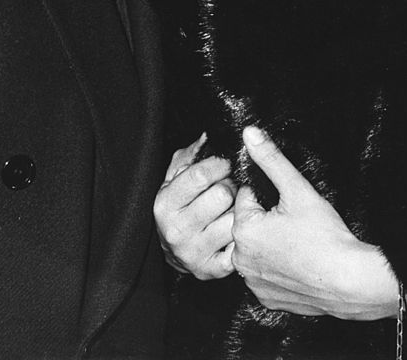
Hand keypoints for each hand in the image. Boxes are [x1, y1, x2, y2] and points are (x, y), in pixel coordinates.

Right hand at [154, 134, 236, 279]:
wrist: (172, 250)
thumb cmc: (179, 206)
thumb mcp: (175, 178)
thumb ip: (191, 155)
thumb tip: (209, 136)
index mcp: (165, 203)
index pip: (199, 175)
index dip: (219, 164)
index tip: (226, 163)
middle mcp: (176, 230)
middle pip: (222, 195)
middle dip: (230, 187)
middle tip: (230, 189)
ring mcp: (193, 252)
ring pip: (234, 220)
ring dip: (239, 212)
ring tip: (233, 209)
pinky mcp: (211, 270)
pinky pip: (239, 247)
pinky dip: (242, 237)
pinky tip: (236, 231)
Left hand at [232, 126, 398, 319]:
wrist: (351, 281)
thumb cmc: (326, 237)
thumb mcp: (297, 188)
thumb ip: (271, 158)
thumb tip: (249, 133)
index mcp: (242, 230)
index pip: (246, 197)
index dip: (269, 196)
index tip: (288, 205)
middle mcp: (241, 260)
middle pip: (249, 225)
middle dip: (267, 219)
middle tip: (296, 225)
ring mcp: (254, 283)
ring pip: (257, 250)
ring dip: (270, 244)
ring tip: (298, 243)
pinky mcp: (268, 300)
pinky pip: (266, 275)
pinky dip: (278, 268)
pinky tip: (297, 263)